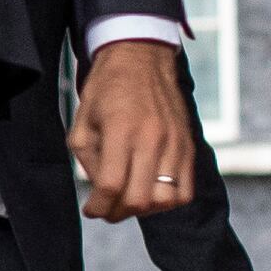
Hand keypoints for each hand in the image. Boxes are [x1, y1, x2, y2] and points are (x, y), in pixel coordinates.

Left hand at [70, 39, 195, 221]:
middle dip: (118, 213)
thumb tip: (101, 193)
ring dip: (144, 209)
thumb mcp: (83, 122)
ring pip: (165, 200)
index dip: (98, 206)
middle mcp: (152, 138)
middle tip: (107, 209)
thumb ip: (89, 161)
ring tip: (129, 199)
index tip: (91, 210)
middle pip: (140, 199)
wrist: (141, 57)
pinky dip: (167, 201)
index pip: (111, 186)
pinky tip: (150, 191)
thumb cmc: (106, 89)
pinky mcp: (188, 145)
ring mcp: (174, 143)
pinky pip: (185, 190)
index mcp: (121, 130)